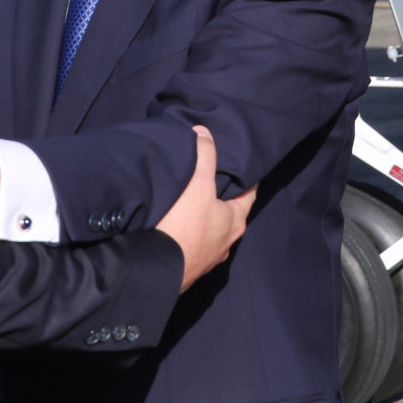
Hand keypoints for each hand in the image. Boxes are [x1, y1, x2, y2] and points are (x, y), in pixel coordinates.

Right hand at [154, 126, 255, 291]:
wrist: (154, 269)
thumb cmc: (184, 224)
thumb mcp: (197, 182)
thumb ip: (204, 155)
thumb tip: (205, 133)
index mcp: (234, 223)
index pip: (248, 197)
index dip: (246, 181)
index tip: (244, 170)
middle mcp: (224, 244)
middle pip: (228, 216)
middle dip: (221, 200)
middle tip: (211, 181)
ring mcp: (205, 260)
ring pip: (209, 234)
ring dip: (203, 221)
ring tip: (189, 203)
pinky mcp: (186, 269)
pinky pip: (190, 246)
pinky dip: (186, 236)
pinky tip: (174, 228)